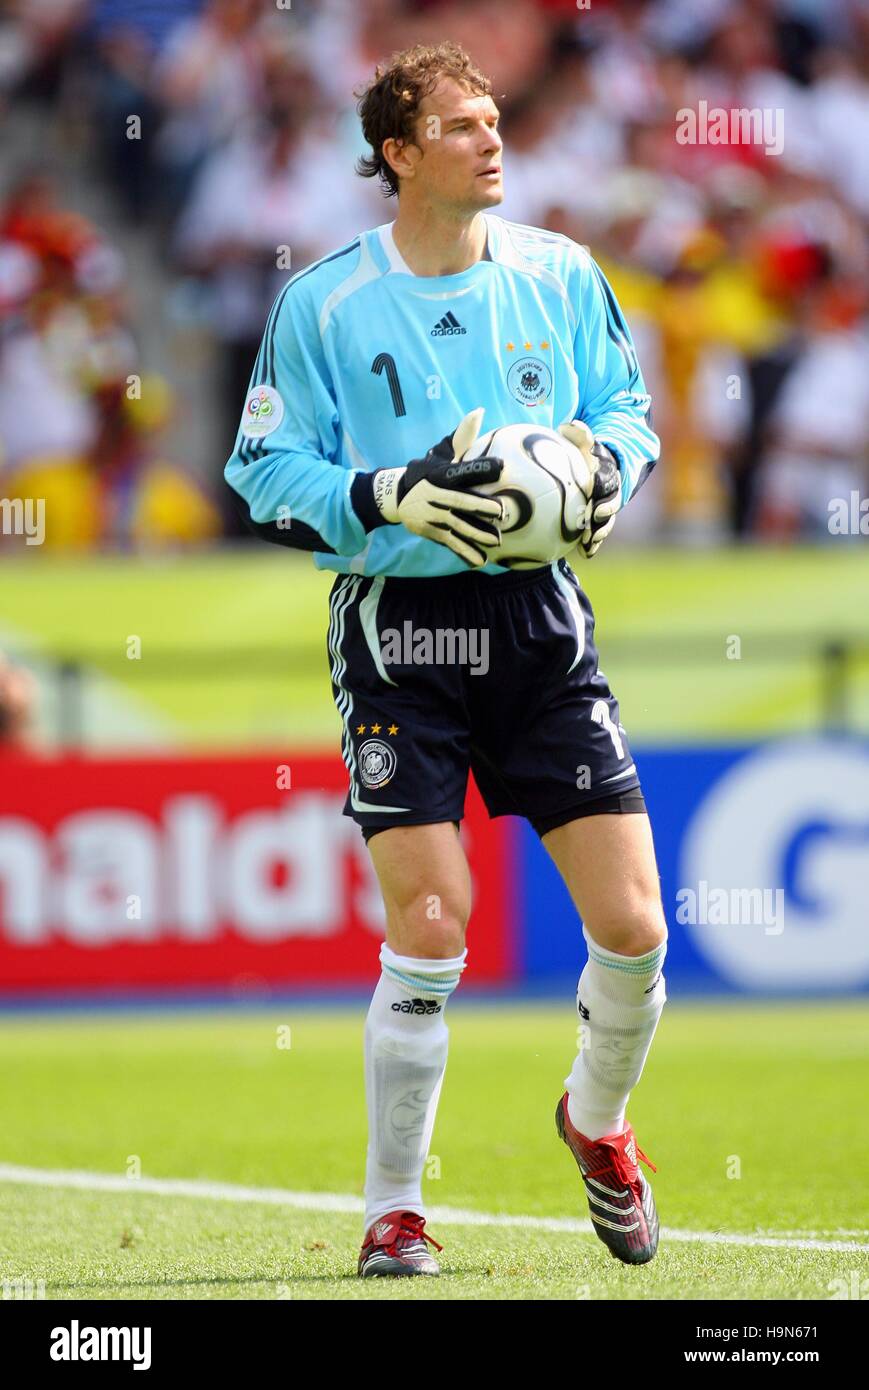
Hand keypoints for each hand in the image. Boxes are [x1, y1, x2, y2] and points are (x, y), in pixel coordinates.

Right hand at [373, 408, 503, 566]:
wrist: (396, 496)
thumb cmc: (427, 472)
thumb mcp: (441, 453)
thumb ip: (462, 436)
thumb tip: (479, 412)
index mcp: (441, 475)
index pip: (463, 471)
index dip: (482, 469)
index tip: (502, 468)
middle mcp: (435, 496)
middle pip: (460, 502)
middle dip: (480, 508)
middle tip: (501, 513)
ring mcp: (432, 516)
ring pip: (457, 526)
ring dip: (476, 534)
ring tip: (496, 541)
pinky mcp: (431, 532)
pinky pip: (450, 543)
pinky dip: (464, 552)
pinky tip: (480, 561)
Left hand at [558, 420, 620, 558]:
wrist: (598, 466)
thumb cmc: (586, 453)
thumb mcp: (583, 441)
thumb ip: (578, 435)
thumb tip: (569, 425)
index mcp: (607, 473)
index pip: (607, 482)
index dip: (602, 490)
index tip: (596, 499)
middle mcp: (609, 491)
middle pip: (610, 505)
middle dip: (604, 515)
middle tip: (593, 520)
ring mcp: (606, 507)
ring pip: (606, 522)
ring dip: (599, 532)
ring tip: (589, 542)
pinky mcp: (598, 520)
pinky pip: (598, 532)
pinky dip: (594, 543)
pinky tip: (586, 553)